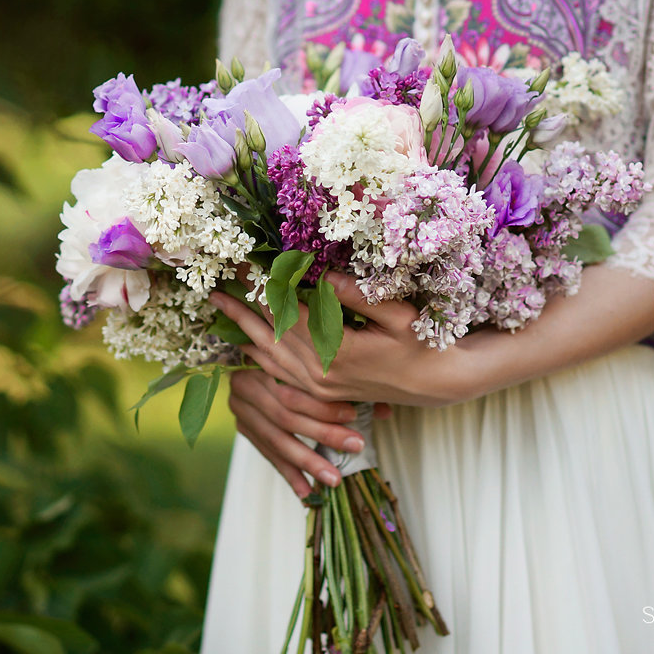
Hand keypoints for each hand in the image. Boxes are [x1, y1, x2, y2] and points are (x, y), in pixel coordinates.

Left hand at [210, 272, 491, 406]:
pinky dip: (259, 355)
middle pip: (270, 334)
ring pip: (269, 356)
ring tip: (221, 307)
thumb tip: (325, 275)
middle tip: (218, 281)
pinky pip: (280, 373)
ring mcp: (318, 385)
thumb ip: (360, 296)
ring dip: (242, 330)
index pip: (289, 312)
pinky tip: (245, 342)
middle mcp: (320, 372)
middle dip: (242, 306)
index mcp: (336, 351)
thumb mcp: (398, 315)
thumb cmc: (423, 342)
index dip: (265, 286)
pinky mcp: (321, 391)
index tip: (246, 263)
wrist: (435, 383)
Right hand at [228, 368, 389, 498]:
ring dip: (308, 462)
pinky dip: (290, 474)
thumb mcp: (316, 363)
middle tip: (354, 446)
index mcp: (263, 362)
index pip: (293, 389)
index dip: (322, 405)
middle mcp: (246, 386)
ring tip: (334, 479)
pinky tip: (307, 493)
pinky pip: (268, 455)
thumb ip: (346, 384)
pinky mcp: (243, 427)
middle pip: (286, 417)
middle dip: (323, 434)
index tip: (353, 415)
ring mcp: (241, 409)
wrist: (252, 358)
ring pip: (277, 441)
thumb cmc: (297, 359)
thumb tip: (384, 411)